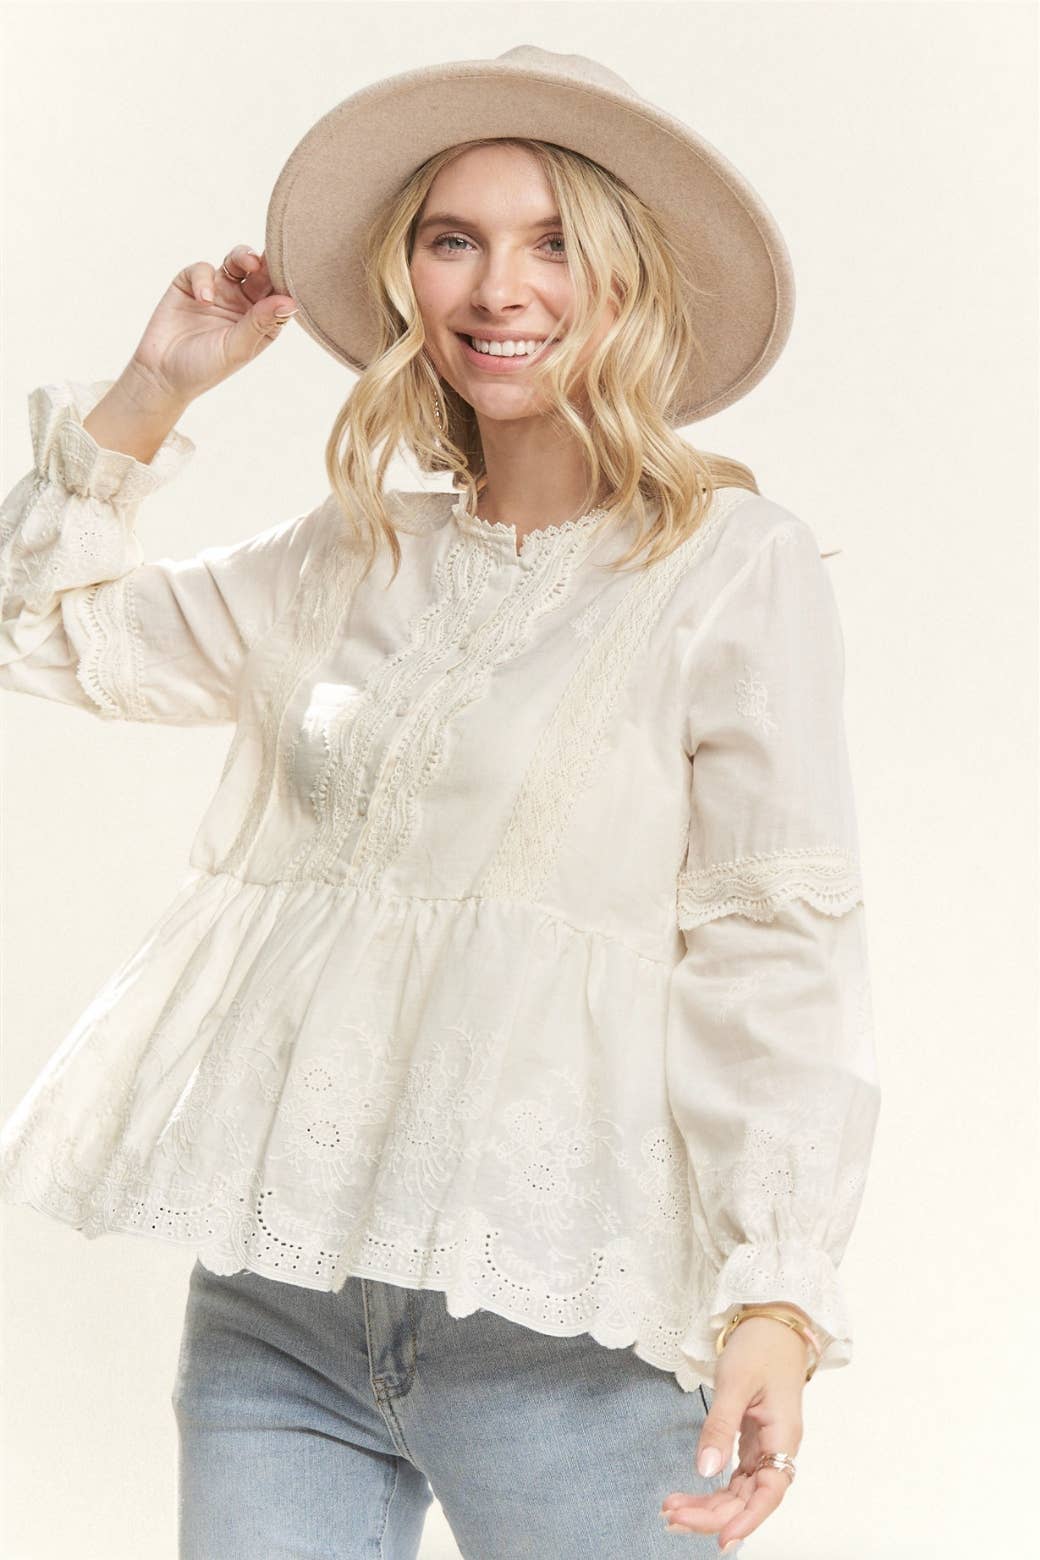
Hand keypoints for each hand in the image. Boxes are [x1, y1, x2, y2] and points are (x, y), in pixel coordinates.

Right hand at [126, 244, 297, 407]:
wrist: (161, 373)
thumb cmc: (205, 368)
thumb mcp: (237, 348)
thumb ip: (261, 322)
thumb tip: (290, 302)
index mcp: (262, 321)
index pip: (280, 295)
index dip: (287, 283)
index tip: (295, 273)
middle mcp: (243, 303)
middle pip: (262, 273)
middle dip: (267, 263)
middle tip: (270, 261)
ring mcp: (219, 290)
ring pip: (237, 261)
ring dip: (244, 257)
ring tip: (248, 264)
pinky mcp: (191, 283)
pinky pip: (203, 269)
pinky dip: (204, 279)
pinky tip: (203, 300)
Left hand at [661, 1314, 807, 1550]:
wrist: (771, 1322)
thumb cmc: (760, 1346)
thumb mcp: (735, 1382)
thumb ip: (720, 1425)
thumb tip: (705, 1469)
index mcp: (783, 1437)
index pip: (769, 1492)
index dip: (747, 1519)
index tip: (721, 1540)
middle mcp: (777, 1447)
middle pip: (749, 1497)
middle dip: (713, 1513)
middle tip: (673, 1518)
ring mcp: (764, 1445)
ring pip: (739, 1489)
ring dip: (709, 1504)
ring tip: (672, 1510)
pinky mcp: (751, 1439)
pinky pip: (734, 1474)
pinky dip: (711, 1486)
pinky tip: (689, 1493)